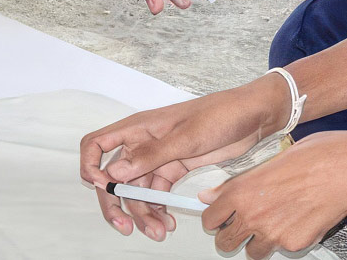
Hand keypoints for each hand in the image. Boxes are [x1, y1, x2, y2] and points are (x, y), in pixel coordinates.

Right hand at [80, 76, 290, 239]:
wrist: (254, 116)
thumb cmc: (222, 114)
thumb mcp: (187, 135)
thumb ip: (151, 155)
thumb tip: (115, 172)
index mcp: (139, 127)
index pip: (96, 144)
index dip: (91, 167)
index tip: (105, 189)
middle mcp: (143, 143)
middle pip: (114, 177)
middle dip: (116, 204)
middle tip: (125, 227)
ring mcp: (158, 158)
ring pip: (137, 191)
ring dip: (142, 212)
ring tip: (159, 231)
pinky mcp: (174, 169)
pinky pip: (157, 193)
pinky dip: (158, 209)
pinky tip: (167, 222)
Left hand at [200, 130, 346, 257]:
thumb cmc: (319, 155)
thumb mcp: (273, 158)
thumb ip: (240, 181)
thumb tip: (216, 193)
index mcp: (243, 190)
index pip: (211, 217)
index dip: (217, 216)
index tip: (222, 216)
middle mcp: (253, 215)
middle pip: (225, 242)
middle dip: (233, 235)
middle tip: (245, 225)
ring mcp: (273, 233)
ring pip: (252, 252)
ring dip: (259, 241)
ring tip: (276, 223)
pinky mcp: (293, 244)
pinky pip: (283, 248)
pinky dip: (288, 238)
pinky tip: (301, 219)